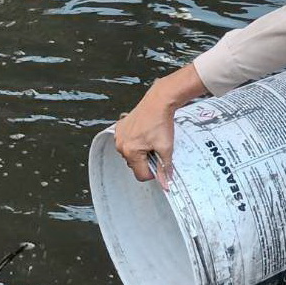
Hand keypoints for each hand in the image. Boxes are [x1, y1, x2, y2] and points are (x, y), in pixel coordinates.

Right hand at [113, 64, 205, 188]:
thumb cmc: (161, 122)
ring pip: (130, 153)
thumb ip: (165, 167)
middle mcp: (121, 145)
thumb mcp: (166, 147)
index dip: (153, 172)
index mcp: (131, 151)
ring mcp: (118, 136)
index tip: (160, 163)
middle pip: (134, 164)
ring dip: (140, 151)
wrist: (159, 101)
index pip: (140, 175)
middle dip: (146, 160)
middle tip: (156, 148)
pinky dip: (134, 141)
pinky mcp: (119, 127)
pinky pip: (126, 141)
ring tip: (150, 139)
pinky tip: (144, 132)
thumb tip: (166, 183)